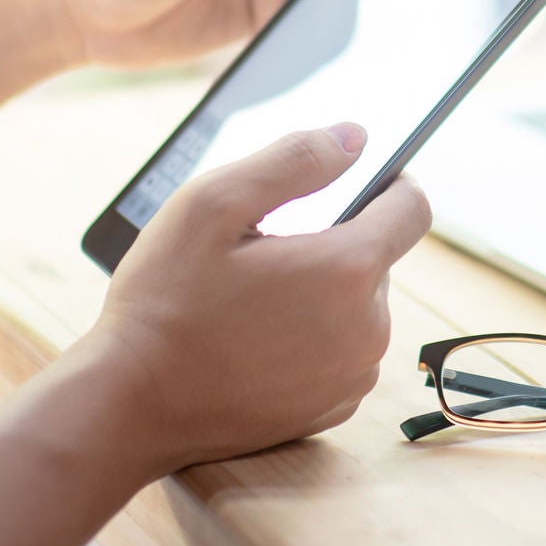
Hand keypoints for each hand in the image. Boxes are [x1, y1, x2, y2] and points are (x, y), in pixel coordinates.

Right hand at [77, 124, 431, 468]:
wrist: (132, 406)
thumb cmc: (165, 301)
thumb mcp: (212, 205)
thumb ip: (292, 161)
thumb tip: (355, 138)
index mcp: (348, 270)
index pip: (412, 208)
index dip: (390, 183)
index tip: (358, 180)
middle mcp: (368, 328)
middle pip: (376, 259)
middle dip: (332, 244)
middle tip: (263, 252)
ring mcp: (353, 375)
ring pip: (358, 308)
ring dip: (321, 294)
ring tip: (252, 301)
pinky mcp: (333, 408)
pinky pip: (341, 354)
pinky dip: (312, 340)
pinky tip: (256, 341)